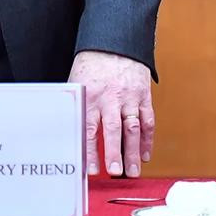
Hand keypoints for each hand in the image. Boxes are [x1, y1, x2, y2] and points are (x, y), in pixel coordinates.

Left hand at [69, 50, 153, 176]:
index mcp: (91, 96)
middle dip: (114, 153)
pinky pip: (147, 120)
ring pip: (133, 128)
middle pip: (113, 130)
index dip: (90, 151)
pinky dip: (148, 139)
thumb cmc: (92, 67)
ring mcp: (129, 97)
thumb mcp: (76, 84)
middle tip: (115, 172)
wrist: (115, 43)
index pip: (89, 128)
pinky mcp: (143, 95)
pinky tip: (145, 154)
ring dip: (134, 151)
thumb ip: (76, 108)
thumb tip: (67, 136)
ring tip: (133, 171)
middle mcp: (110, 98)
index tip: (91, 170)